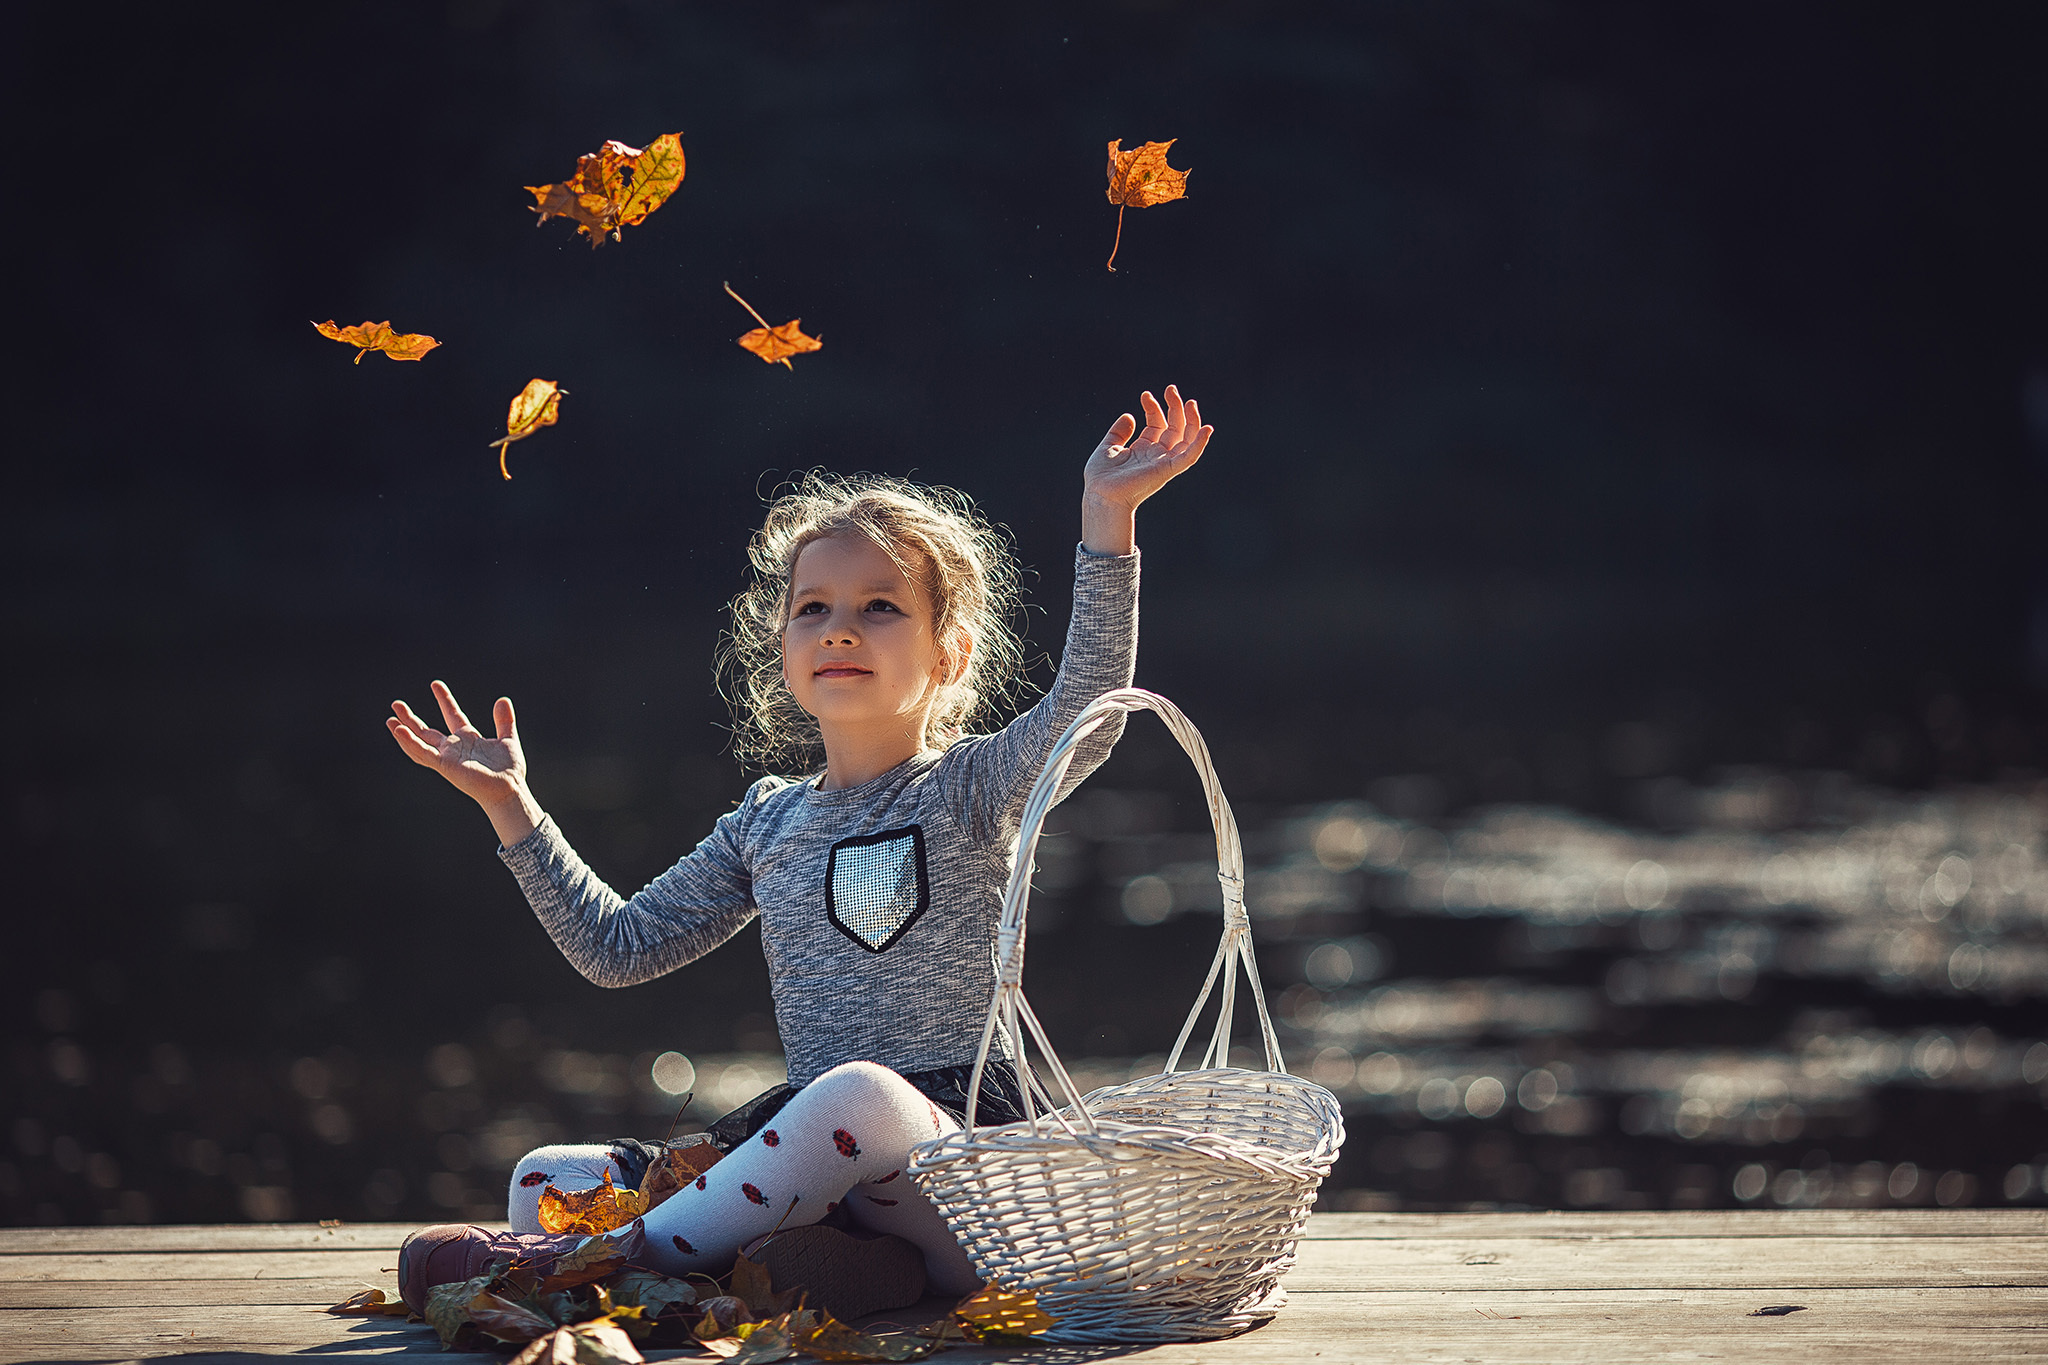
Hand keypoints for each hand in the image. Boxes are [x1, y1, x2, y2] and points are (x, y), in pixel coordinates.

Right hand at [387, 681, 540, 844]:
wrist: (509, 789)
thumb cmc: (508, 771)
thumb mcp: (508, 739)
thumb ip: (504, 721)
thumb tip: (502, 699)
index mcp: (468, 739)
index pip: (452, 714)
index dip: (444, 699)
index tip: (435, 684)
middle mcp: (454, 748)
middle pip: (426, 731)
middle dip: (411, 718)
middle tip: (396, 704)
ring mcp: (447, 757)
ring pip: (419, 742)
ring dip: (404, 731)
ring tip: (390, 719)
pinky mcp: (445, 766)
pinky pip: (423, 753)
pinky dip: (410, 743)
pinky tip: (399, 731)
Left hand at [1081, 383, 1212, 553]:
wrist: (1100, 495)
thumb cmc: (1101, 478)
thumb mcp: (1108, 448)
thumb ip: (1118, 432)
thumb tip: (1129, 415)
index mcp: (1143, 450)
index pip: (1157, 425)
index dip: (1153, 408)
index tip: (1145, 395)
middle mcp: (1156, 456)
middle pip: (1174, 428)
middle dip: (1174, 407)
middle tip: (1171, 388)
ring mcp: (1163, 463)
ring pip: (1186, 440)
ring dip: (1191, 421)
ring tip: (1190, 402)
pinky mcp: (1167, 471)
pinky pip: (1189, 457)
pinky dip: (1199, 444)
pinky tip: (1207, 429)